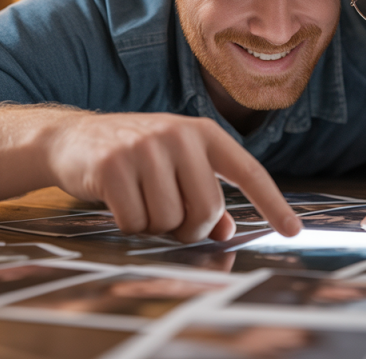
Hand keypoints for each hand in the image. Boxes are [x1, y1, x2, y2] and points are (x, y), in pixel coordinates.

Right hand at [45, 113, 300, 242]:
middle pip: (207, 209)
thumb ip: (205, 196)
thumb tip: (227, 233)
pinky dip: (129, 225)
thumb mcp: (176, 168)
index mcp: (203, 132)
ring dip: (156, 227)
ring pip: (170, 219)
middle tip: (171, 221)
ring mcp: (144, 148)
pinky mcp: (112, 166)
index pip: (248, 171)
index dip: (272, 203)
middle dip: (190, 228)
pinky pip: (135, 222)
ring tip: (141, 203)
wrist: (71, 139)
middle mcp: (178, 134)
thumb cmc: (135, 159)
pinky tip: (117, 203)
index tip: (294, 230)